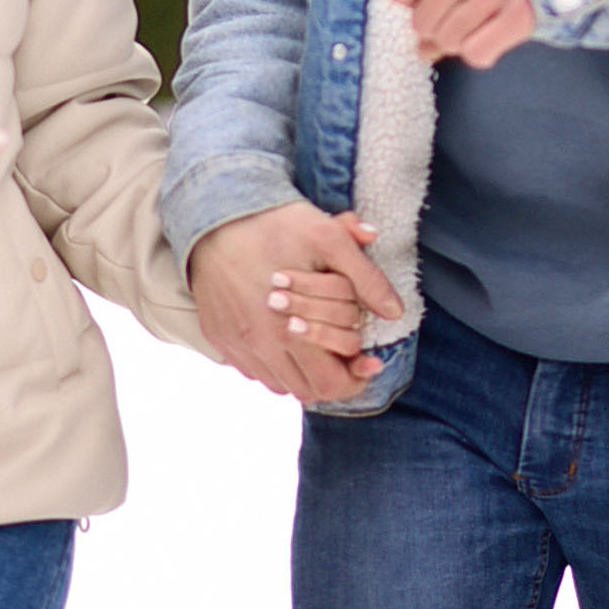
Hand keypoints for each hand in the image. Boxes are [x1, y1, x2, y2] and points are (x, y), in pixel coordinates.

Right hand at [188, 203, 402, 402]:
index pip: (331, 384)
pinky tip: (285, 339)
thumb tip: (394, 310)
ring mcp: (237, 344)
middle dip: (333, 377)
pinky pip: (253, 369)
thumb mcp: (327, 238)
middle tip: (346, 355)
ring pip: (280, 385)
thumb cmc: (274, 225)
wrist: (215, 216)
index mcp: (289, 330)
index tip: (368, 360)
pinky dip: (274, 364)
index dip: (356, 378)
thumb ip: (365, 276)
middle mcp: (260, 346)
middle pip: (307, 392)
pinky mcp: (220, 337)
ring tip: (317, 347)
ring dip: (303, 373)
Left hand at [384, 0, 534, 68]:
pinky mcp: (520, 17)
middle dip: (434, 27)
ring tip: (476, 23)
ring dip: (458, 41)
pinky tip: (492, 34)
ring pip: (448, 40)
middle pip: (421, 21)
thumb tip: (422, 50)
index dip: (410, 0)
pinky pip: (476, 53)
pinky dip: (481, 52)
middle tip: (456, 15)